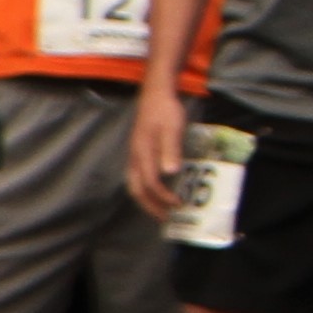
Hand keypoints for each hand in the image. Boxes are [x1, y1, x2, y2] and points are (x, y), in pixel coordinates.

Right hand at [129, 79, 186, 210]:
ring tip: (161, 210)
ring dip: (147, 200)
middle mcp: (134, 157)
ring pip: (134, 185)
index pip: (150, 183)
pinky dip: (145, 190)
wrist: (156, 94)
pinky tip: (158, 192)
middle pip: (137, 189)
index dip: (163, 197)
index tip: (178, 205)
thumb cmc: (166, 110)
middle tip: (166, 218)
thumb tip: (170, 173)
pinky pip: (137, 177)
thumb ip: (170, 149)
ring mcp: (134, 155)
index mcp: (142, 153)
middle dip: (150, 206)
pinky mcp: (138, 152)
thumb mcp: (172, 128)